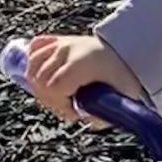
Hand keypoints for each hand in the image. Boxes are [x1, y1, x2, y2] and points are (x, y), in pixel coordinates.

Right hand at [14, 33, 144, 123]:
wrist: (128, 52)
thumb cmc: (124, 76)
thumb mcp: (121, 97)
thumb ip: (104, 114)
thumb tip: (87, 121)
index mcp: (84, 63)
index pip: (56, 86)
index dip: (59, 104)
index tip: (73, 113)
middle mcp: (69, 50)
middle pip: (41, 78)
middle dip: (50, 99)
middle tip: (66, 107)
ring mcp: (62, 43)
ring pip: (33, 65)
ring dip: (39, 85)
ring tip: (56, 95)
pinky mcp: (58, 40)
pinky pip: (34, 49)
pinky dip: (33, 64)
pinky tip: (43, 76)